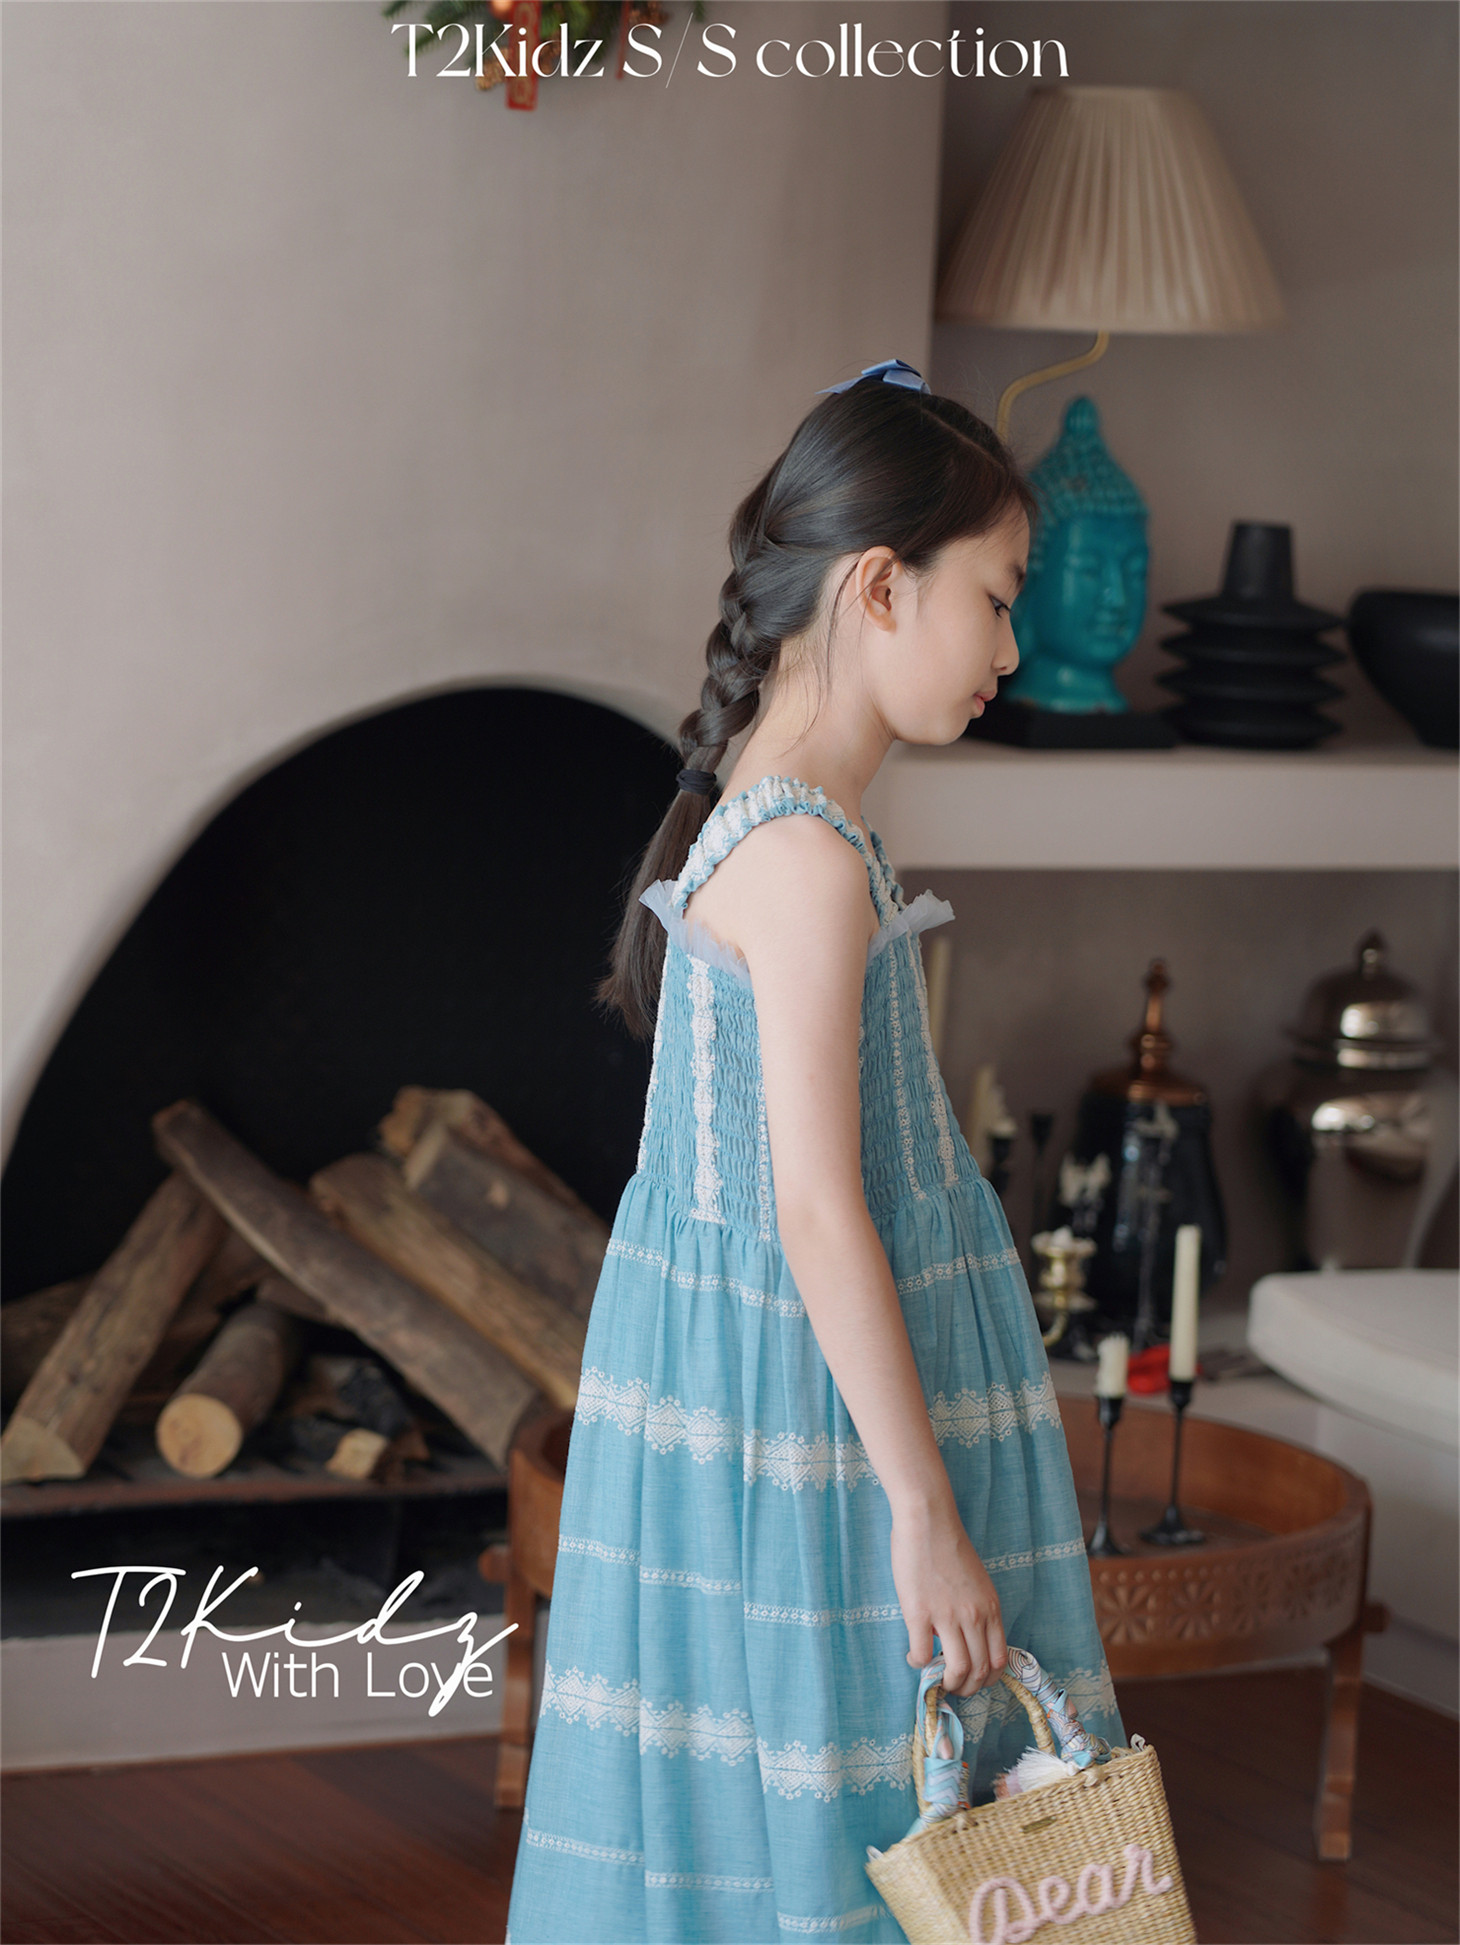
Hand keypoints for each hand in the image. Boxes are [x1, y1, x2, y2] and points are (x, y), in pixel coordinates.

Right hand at [891, 1502, 1007, 1697]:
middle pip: (980, 1670)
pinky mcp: (919, 1613)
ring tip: (936, 1680)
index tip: (975, 1680)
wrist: (928, 1520)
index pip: (999, 1659)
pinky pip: (922, 1653)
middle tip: (954, 1688)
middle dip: (968, 1688)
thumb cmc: (949, 1545)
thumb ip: (976, 1609)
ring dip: (947, 1683)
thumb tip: (963, 1635)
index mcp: (990, 1607)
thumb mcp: (976, 1581)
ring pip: (957, 1669)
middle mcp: (974, 1616)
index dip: (988, 1679)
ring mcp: (947, 1616)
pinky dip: (918, 1664)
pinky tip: (913, 1658)